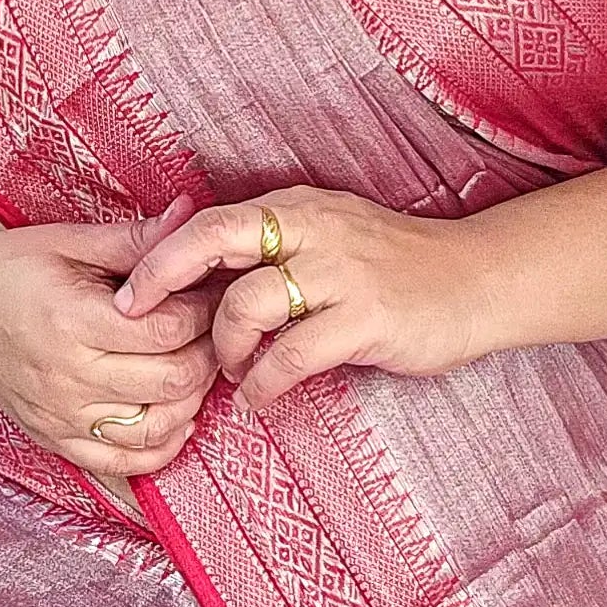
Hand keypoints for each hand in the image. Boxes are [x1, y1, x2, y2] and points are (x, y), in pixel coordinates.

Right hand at [0, 193, 221, 476]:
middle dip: (207, 353)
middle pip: (171, 381)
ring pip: (156, 428)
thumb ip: (135, 239)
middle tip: (212, 330)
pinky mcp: (55, 440)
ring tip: (194, 366)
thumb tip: (191, 216)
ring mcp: (60, 417)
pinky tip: (175, 415)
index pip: (167, 329)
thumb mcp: (70, 241)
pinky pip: (124, 463)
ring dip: (191, 399)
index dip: (203, 311)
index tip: (208, 294)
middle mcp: (65, 376)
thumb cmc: (11, 269)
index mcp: (71, 319)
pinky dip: (162, 446)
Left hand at [112, 184, 493, 412]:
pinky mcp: (368, 318)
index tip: (126, 294)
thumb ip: (274, 251)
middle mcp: (314, 229)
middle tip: (136, 323)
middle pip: (217, 240)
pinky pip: (292, 354)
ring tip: (227, 372)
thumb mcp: (331, 239)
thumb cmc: (397, 268)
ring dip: (223, 346)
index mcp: (299, 208)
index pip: (211, 220)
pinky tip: (260, 397)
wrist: (479, 280)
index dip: (161, 255)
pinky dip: (264, 382)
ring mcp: (342, 272)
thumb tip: (199, 283)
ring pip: (248, 302)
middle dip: (164, 280)